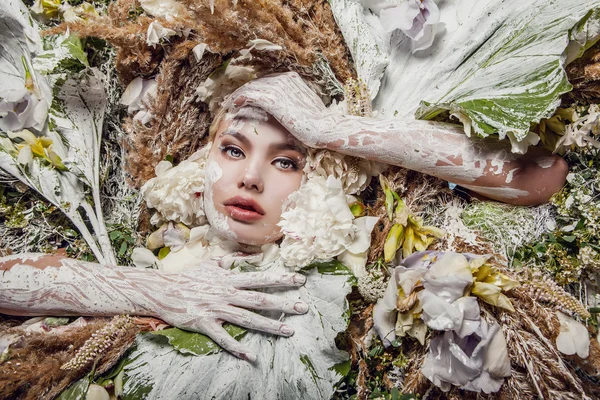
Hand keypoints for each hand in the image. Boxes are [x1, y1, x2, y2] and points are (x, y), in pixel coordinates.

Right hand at [146, 261, 308, 360]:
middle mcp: (226, 293)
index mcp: (229, 278)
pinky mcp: (204, 323)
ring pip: (247, 318)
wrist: (162, 290)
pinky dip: (237, 347)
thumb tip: (251, 256)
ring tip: (288, 331)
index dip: (281, 279)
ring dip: (269, 325)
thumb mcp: (211, 263)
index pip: (261, 278)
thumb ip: (233, 260)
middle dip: (283, 304)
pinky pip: (223, 337)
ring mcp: (216, 309)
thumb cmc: (188, 276)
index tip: (300, 280)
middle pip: (259, 299)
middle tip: (303, 308)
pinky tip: (252, 356)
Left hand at [224, 72, 334, 147]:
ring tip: (228, 104)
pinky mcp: (273, 99)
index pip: (266, 81)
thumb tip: (283, 108)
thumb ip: (291, 102)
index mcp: (291, 79)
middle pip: (256, 83)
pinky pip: (250, 95)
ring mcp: (278, 87)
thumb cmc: (317, 122)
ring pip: (250, 88)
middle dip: (242, 91)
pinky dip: (240, 99)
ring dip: (237, 95)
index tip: (243, 98)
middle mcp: (284, 79)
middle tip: (231, 100)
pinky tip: (233, 105)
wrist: (325, 128)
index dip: (253, 89)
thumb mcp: (303, 106)